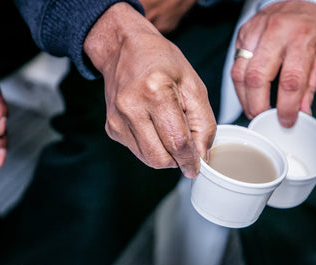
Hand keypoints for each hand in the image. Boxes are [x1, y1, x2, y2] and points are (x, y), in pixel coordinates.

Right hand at [84, 3, 215, 177]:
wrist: (124, 48)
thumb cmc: (161, 61)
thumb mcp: (194, 85)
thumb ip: (204, 123)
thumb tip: (203, 155)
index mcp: (156, 92)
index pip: (177, 142)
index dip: (191, 159)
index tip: (198, 165)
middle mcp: (131, 107)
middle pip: (161, 158)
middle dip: (179, 160)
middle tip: (188, 148)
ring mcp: (118, 120)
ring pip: (149, 159)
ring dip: (166, 155)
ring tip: (170, 129)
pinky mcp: (111, 128)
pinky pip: (138, 151)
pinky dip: (153, 147)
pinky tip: (155, 126)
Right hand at [231, 1, 315, 126]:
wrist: (305, 0)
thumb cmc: (315, 27)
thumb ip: (310, 86)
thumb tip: (301, 113)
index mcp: (302, 37)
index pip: (291, 80)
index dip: (287, 107)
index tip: (286, 121)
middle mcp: (276, 31)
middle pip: (257, 78)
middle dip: (258, 106)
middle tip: (263, 119)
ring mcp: (256, 30)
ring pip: (240, 73)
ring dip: (245, 98)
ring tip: (254, 110)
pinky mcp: (243, 33)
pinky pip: (235, 64)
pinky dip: (240, 84)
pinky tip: (249, 93)